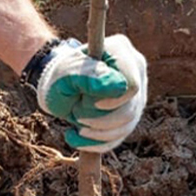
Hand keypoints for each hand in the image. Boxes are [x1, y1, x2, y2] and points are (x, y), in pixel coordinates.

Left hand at [35, 35, 146, 152]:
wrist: (58, 85)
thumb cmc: (61, 74)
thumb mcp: (67, 73)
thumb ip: (89, 76)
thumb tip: (119, 86)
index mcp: (122, 52)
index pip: (131, 86)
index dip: (112, 101)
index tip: (86, 103)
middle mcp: (136, 71)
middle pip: (130, 109)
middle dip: (99, 120)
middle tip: (75, 113)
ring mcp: (136, 95)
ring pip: (127, 126)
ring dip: (96, 133)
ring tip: (75, 122)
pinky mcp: (130, 115)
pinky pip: (120, 137)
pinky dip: (97, 143)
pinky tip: (78, 136)